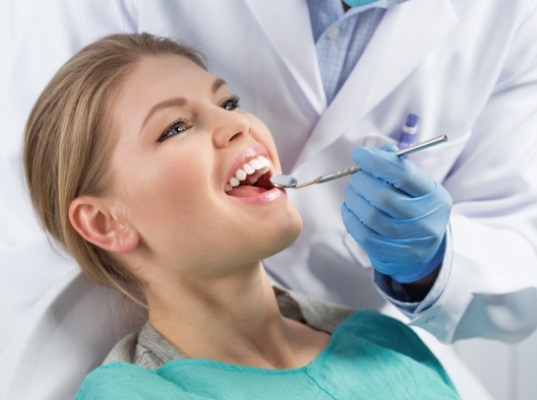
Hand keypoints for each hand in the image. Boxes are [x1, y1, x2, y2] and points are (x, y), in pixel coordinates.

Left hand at [341, 144, 451, 282]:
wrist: (423, 251)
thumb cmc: (415, 208)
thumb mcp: (416, 186)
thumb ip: (398, 166)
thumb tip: (377, 152)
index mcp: (434, 197)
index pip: (403, 175)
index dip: (377, 162)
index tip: (359, 154)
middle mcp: (424, 220)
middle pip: (383, 196)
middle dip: (362, 181)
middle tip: (355, 175)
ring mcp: (408, 241)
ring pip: (370, 215)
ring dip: (353, 198)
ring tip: (352, 191)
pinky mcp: (391, 254)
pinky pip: (362, 233)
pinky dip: (350, 217)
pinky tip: (350, 208)